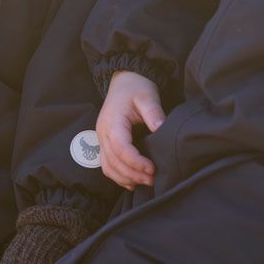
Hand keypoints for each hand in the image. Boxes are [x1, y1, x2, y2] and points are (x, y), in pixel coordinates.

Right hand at [96, 70, 163, 188]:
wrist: (124, 80)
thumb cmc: (136, 87)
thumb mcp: (147, 95)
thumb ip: (154, 113)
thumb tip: (161, 129)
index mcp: (113, 122)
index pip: (121, 148)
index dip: (136, 162)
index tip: (152, 169)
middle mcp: (103, 133)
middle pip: (113, 162)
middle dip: (133, 174)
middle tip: (153, 180)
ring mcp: (102, 139)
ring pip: (108, 167)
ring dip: (125, 178)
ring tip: (145, 182)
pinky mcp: (105, 142)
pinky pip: (107, 164)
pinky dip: (118, 176)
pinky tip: (132, 181)